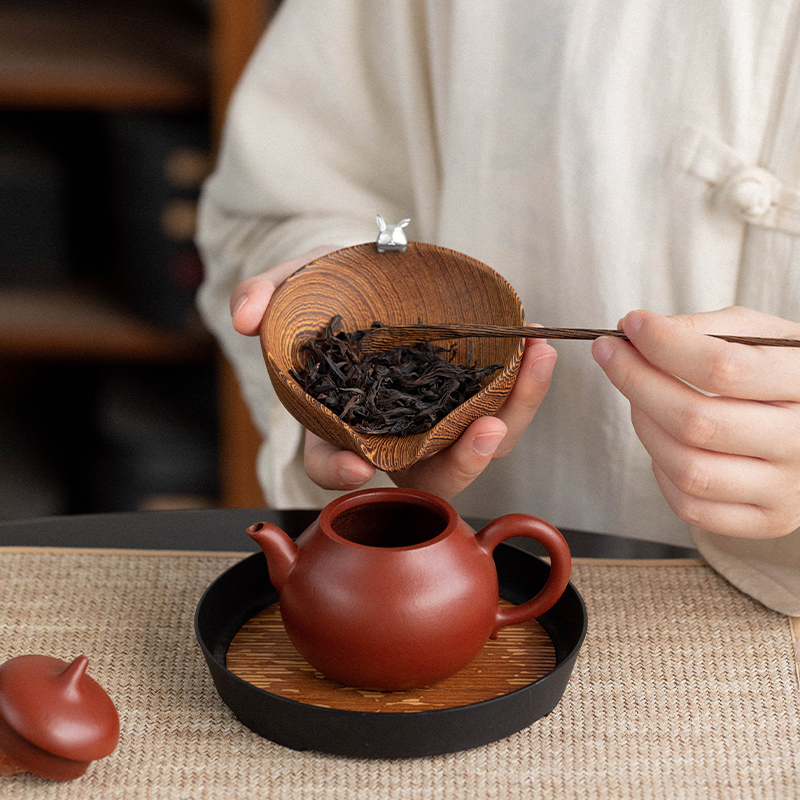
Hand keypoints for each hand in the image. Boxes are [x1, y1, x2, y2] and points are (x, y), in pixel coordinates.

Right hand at [230, 250, 556, 498]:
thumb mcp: (291, 288)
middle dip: (461, 461)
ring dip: (512, 413)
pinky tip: (536, 343)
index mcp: (341, 425)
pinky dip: (523, 381)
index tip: (356, 466)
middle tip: (484, 430)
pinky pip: (502, 404)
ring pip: (477, 444)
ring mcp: (435, 423)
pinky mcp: (468, 397)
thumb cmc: (328, 294)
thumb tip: (243, 318)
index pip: (331, 463)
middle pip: (429, 474)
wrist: (368, 282)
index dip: (338, 472)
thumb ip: (264, 296)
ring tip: (535, 363)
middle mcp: (393, 437)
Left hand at [591, 306, 799, 538]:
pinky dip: (661, 470)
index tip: (632, 325)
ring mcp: (785, 489)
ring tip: (635, 396)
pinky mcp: (764, 521)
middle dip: (637, 382)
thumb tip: (635, 331)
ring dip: (644, 426)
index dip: (666, 346)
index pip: (724, 368)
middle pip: (697, 421)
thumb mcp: (761, 338)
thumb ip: (702, 329)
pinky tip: (662, 440)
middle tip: (609, 354)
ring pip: (687, 468)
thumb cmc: (780, 377)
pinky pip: (690, 505)